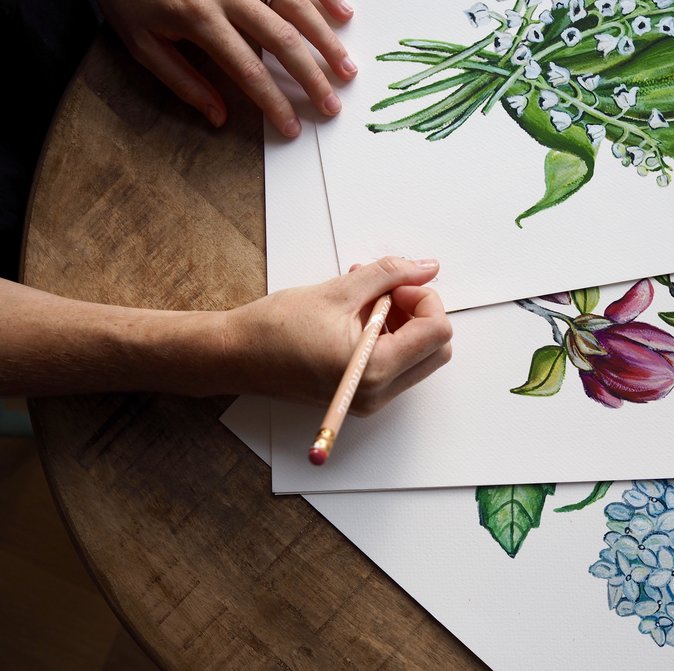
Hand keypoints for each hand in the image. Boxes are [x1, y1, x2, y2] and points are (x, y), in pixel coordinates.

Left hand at [98, 0, 356, 137]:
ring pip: (296, 6)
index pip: (248, 71)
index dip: (274, 103)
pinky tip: (344, 14)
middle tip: (331, 106)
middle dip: (311, 78)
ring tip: (347, 69)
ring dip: (327, 40)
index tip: (292, 127)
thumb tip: (218, 117)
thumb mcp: (140, 41)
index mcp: (200, 19)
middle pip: (282, 41)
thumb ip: (181, 80)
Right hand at [221, 257, 452, 413]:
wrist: (236, 356)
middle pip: (434, 350)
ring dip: (402, 322)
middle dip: (418, 313)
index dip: (424, 300)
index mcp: (374, 370)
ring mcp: (369, 399)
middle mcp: (377, 393)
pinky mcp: (359, 397)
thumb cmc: (275, 328)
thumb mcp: (339, 291)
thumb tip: (425, 268)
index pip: (437, 333)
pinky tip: (357, 316)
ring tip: (363, 298)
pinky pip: (394, 365)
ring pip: (417, 356)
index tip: (396, 285)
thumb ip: (389, 275)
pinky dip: (387, 337)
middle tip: (386, 292)